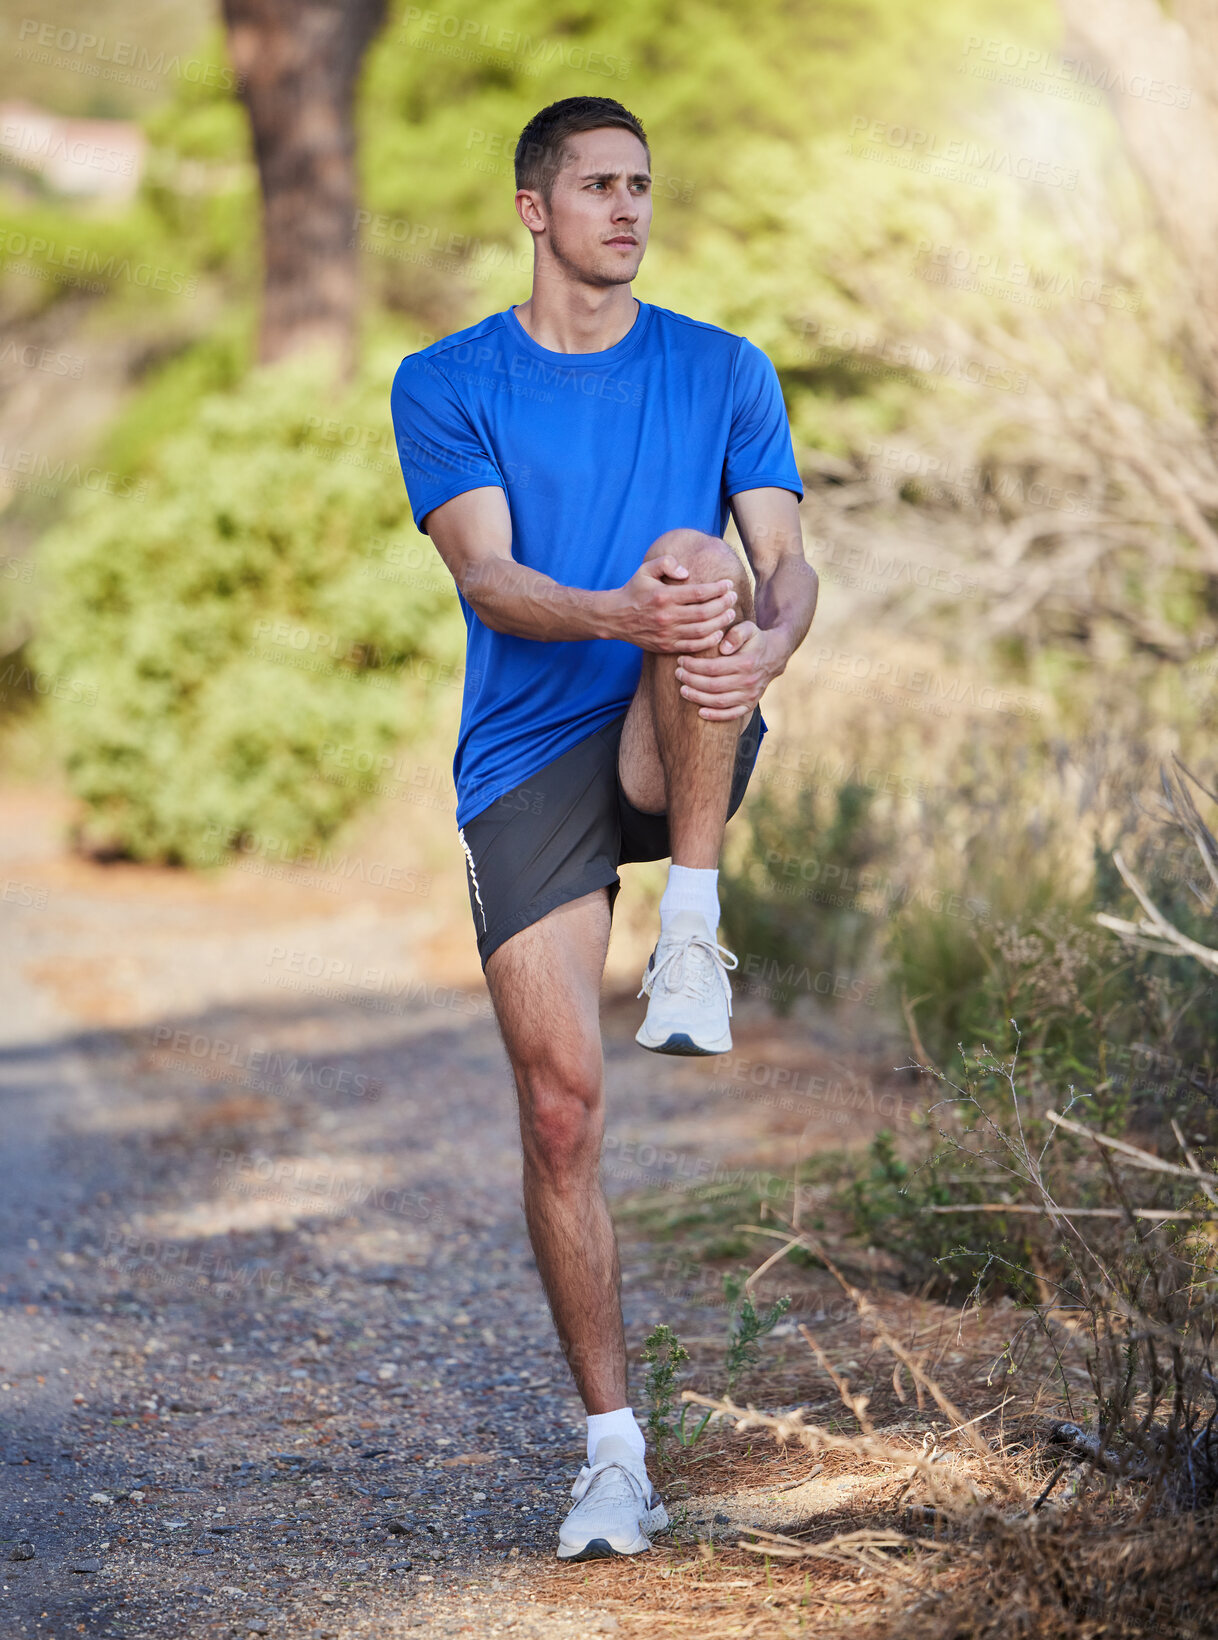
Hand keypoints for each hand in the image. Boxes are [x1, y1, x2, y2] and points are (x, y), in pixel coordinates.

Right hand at [608, 555, 738, 652]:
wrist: (615, 617)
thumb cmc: (635, 590)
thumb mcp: (645, 569)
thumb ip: (666, 562)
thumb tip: (687, 572)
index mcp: (664, 596)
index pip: (699, 593)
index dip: (718, 589)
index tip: (728, 584)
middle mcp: (666, 616)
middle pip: (704, 612)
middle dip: (724, 604)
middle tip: (733, 598)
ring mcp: (667, 633)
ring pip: (702, 630)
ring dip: (720, 622)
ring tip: (730, 613)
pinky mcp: (666, 646)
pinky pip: (693, 646)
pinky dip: (709, 641)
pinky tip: (718, 632)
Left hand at [673, 620, 787, 719]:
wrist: (774, 656)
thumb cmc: (754, 640)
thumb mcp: (749, 629)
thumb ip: (737, 633)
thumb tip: (724, 648)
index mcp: (746, 662)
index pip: (713, 667)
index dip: (694, 666)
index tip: (681, 661)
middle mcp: (749, 681)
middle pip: (713, 685)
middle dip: (691, 680)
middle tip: (678, 674)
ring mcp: (750, 695)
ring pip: (719, 701)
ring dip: (697, 697)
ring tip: (683, 689)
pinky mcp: (749, 705)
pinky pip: (731, 714)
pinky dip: (715, 716)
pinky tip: (700, 712)